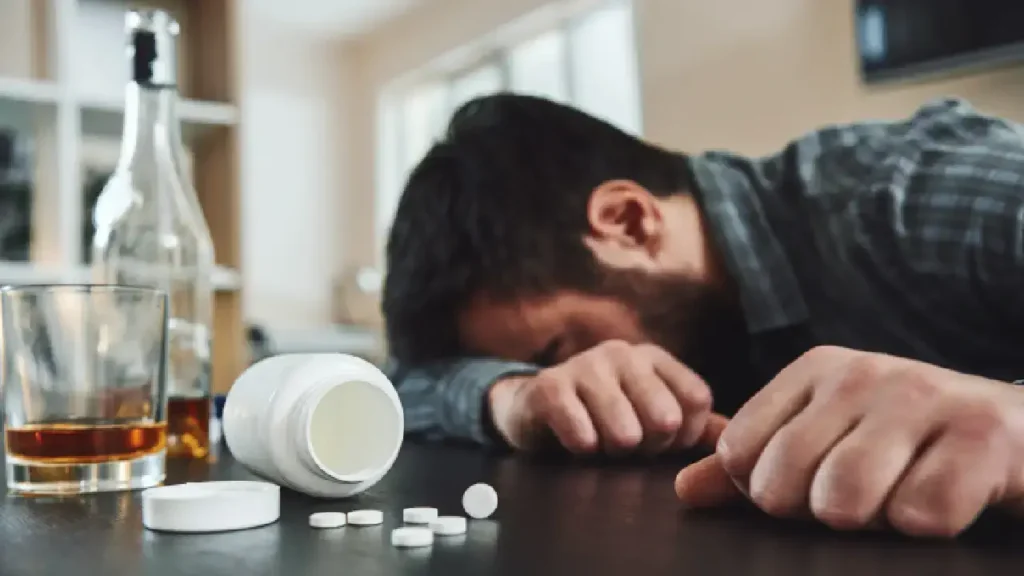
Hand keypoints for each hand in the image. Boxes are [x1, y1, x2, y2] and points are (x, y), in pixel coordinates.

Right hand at [488, 340, 713, 454]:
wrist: (533, 407)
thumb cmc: (601, 414)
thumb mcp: (648, 413)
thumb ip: (694, 424)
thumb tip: (735, 436)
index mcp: (653, 358)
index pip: (696, 399)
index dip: (685, 436)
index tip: (663, 443)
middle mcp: (623, 353)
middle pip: (665, 418)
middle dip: (650, 447)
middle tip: (629, 446)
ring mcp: (584, 365)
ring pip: (625, 432)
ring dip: (614, 452)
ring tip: (601, 445)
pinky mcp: (549, 386)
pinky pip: (581, 433)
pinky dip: (584, 449)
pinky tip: (578, 443)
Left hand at [674, 346, 1023, 537]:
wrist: (1022, 433)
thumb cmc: (911, 443)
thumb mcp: (829, 439)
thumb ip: (757, 463)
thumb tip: (685, 490)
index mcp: (816, 370)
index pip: (740, 454)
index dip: (767, 493)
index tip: (812, 487)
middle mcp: (862, 374)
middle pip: (783, 482)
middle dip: (815, 512)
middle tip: (860, 502)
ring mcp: (923, 398)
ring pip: (843, 496)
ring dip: (870, 520)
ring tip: (899, 501)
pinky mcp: (982, 435)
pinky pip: (920, 513)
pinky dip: (926, 525)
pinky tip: (946, 502)